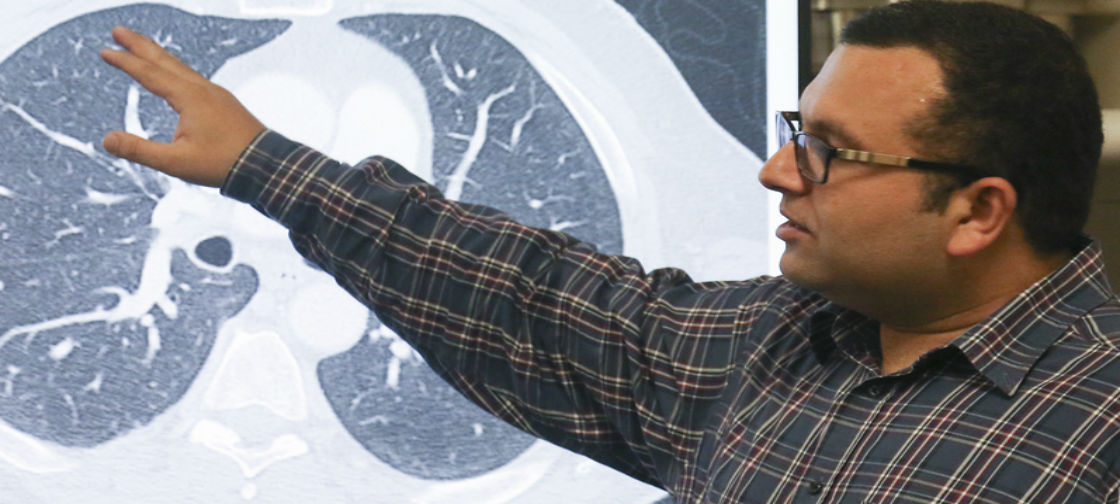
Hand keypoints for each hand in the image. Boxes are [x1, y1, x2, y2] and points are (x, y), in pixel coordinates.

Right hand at [100, 26, 265, 186]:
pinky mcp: (225, 103)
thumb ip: (140, 151)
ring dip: (159, 56)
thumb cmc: (223, 164)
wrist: (266, 165)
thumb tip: (107, 139)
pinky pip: (194, 79)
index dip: (125, 62)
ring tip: (143, 49)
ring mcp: (216, 94)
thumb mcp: (176, 162)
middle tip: (119, 31)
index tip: (105, 51)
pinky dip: (177, 70)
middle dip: (140, 45)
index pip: (149, 74)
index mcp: (190, 98)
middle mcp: (203, 89)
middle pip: (165, 61)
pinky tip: (176, 78)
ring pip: (181, 68)